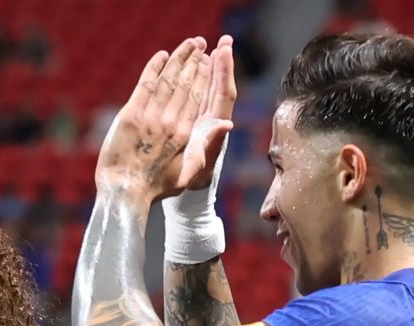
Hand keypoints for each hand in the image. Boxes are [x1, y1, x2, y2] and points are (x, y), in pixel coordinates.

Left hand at [95, 38, 230, 199]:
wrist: (125, 194)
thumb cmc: (157, 187)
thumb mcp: (189, 171)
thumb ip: (207, 144)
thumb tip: (228, 123)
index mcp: (186, 133)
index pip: (200, 96)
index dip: (207, 75)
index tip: (213, 58)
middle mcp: (170, 122)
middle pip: (186, 84)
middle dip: (194, 61)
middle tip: (200, 43)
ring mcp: (149, 118)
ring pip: (168, 81)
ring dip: (178, 59)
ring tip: (188, 44)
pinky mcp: (129, 116)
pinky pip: (145, 85)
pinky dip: (154, 68)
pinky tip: (162, 55)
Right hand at [181, 35, 236, 190]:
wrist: (186, 198)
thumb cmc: (193, 185)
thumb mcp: (201, 165)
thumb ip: (213, 144)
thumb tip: (227, 124)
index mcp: (215, 128)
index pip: (224, 94)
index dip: (224, 71)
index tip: (223, 50)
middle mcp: (212, 123)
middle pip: (218, 88)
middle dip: (221, 64)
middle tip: (222, 41)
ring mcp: (202, 124)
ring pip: (207, 92)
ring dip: (208, 71)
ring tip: (206, 49)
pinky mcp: (191, 128)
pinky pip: (195, 101)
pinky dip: (195, 84)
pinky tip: (192, 72)